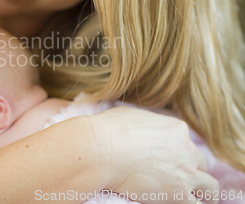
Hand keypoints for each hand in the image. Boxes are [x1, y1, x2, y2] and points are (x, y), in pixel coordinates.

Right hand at [89, 106, 218, 203]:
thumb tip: (138, 127)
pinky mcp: (180, 193)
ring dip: (201, 192)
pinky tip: (177, 203)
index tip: (167, 161)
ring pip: (210, 187)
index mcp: (176, 129)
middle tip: (177, 179)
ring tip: (190, 198)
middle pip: (200, 164)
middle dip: (191, 171)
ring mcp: (186, 172)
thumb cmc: (107, 131)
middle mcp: (186, 149)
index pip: (186, 144)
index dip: (177, 154)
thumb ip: (144, 123)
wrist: (100, 150)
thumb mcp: (130, 115)